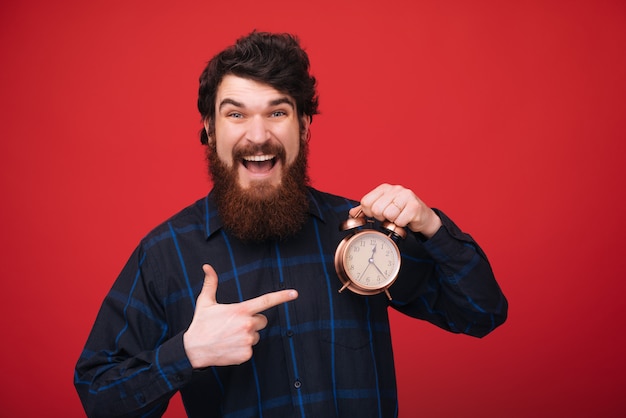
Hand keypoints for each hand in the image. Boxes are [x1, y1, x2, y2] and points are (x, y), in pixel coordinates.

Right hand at [183, 264, 297, 367]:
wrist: (193, 350)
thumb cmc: (200, 324)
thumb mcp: (205, 302)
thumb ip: (210, 283)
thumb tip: (207, 266)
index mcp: (241, 310)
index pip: (266, 301)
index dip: (282, 296)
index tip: (295, 293)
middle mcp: (247, 325)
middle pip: (263, 320)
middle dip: (253, 321)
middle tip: (234, 324)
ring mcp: (247, 340)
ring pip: (256, 335)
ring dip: (247, 335)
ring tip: (230, 336)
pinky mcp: (246, 354)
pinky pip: (251, 349)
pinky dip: (242, 349)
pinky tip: (229, 347)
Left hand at [351, 183, 441, 237]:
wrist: (421, 216)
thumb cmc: (401, 211)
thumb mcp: (382, 207)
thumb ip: (366, 209)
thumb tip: (352, 213)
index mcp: (384, 188)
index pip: (366, 201)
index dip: (368, 212)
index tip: (375, 215)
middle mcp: (395, 189)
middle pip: (376, 209)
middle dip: (381, 217)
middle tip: (388, 217)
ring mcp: (406, 196)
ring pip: (388, 214)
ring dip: (392, 221)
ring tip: (397, 217)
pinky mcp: (415, 206)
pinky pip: (400, 220)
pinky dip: (401, 224)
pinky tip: (405, 220)